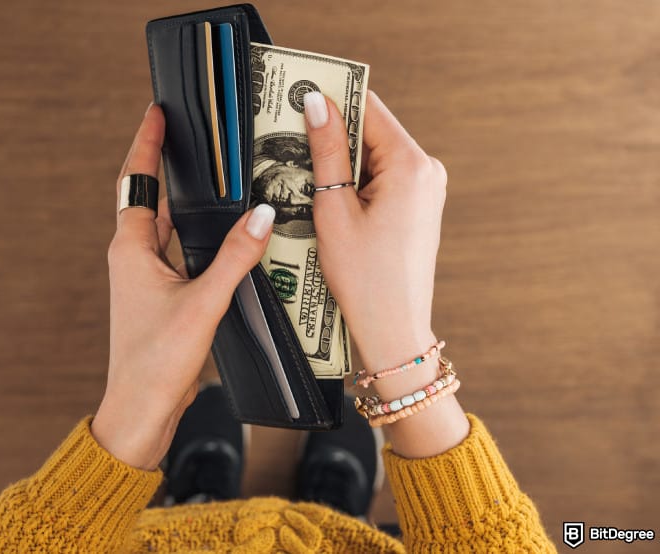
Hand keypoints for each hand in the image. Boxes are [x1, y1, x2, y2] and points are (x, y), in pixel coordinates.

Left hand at [91, 105, 274, 469]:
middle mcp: (132, 256)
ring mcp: (144, 275)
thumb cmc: (157, 361)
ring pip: (162, 223)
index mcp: (131, 248)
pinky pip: (174, 248)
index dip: (147, 142)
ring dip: (179, 197)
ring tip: (205, 171)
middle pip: (148, 196)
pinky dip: (191, 231)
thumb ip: (236, 256)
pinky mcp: (158, 294)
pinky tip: (215, 231)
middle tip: (189, 132)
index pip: (138, 179)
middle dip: (166, 162)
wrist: (139, 409)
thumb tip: (263, 214)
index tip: (158, 111)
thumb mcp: (203, 302)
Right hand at [302, 90, 468, 456]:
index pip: (369, 107)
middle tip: (288, 133)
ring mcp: (424, 190)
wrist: (393, 330)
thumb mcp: (334, 210)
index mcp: (412, 165)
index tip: (298, 93)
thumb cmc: (365, 279)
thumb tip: (316, 104)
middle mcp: (426, 171)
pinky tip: (323, 194)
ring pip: (373, 155)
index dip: (331, 97)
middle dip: (332, 131)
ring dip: (339, 158)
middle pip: (372, 130)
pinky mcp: (416, 207)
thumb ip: (326, 152)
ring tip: (301, 168)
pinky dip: (352, 180)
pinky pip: (380, 178)